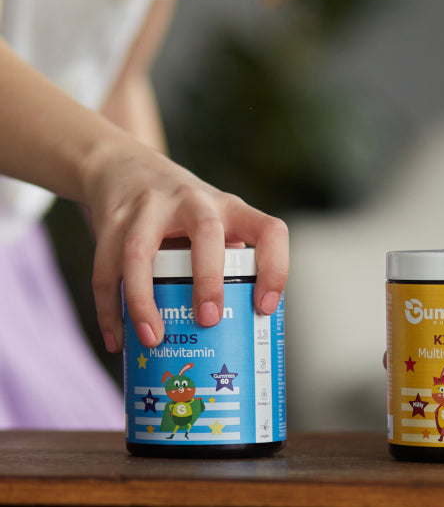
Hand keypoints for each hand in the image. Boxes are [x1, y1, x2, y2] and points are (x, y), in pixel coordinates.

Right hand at [83, 143, 287, 352]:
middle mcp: (194, 201)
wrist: (126, 167)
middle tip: (208, 320)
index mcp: (231, 208)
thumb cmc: (184, 213)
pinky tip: (117, 339)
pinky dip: (109, 309)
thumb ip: (228, 262)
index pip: (268, 230)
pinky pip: (106, 269)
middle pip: (206, 233)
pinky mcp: (112, 219)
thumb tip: (240, 331)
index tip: (264, 307)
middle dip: (208, 279)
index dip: (274, 268)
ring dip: (143, 300)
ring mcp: (149, 207)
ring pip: (139, 251)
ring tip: (152, 338)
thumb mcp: (217, 224)